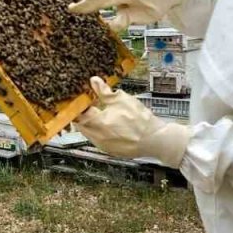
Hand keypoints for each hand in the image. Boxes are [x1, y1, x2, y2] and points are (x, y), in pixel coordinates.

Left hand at [74, 77, 190, 166]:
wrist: (155, 139)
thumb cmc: (141, 121)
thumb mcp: (121, 99)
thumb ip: (104, 91)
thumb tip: (95, 82)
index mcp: (96, 123)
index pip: (77, 114)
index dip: (78, 106)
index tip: (81, 100)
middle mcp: (96, 137)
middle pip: (82, 125)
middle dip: (85, 115)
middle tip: (91, 106)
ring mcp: (103, 146)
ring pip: (90, 133)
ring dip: (93, 124)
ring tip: (102, 115)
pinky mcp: (110, 151)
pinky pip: (99, 140)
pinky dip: (101, 132)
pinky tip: (111, 126)